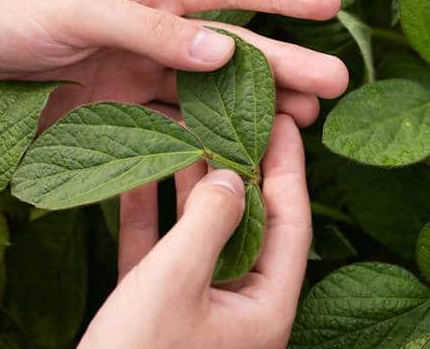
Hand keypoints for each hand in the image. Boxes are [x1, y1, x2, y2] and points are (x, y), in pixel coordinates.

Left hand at [0, 0, 347, 125]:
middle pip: (233, 48)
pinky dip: (206, 143)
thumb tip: (225, 51)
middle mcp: (152, 31)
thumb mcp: (75, 8)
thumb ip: (151, 29)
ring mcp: (138, 77)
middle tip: (336, 82)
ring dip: (256, 108)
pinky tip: (237, 153)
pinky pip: (174, 130)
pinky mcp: (118, 118)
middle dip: (287, 63)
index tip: (329, 1)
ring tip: (304, 121)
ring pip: (212, 95)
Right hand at [79, 115, 310, 348]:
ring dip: (190, 187)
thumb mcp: (174, 284)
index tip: (284, 121)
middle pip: (249, 221)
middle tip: (231, 119)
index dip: (288, 167)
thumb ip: (209, 223)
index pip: (291, 221)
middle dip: (236, 168)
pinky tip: (138, 178)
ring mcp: (199, 309)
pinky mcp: (158, 312)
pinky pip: (162, 253)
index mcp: (266, 307)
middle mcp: (241, 307)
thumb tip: (232, 176)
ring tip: (184, 133)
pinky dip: (151, 217)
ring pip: (203, 233)